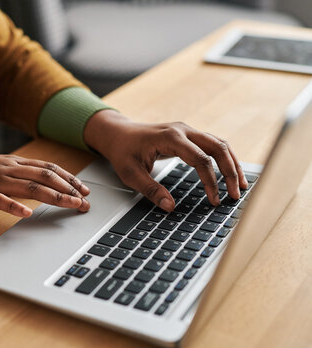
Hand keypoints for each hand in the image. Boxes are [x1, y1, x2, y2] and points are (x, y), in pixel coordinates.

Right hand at [0, 155, 89, 216]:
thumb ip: (20, 174)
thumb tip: (45, 182)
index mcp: (14, 163)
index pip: (48, 168)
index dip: (69, 178)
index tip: (84, 189)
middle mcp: (8, 169)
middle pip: (45, 176)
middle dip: (69, 189)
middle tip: (85, 201)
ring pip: (30, 187)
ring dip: (53, 197)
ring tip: (70, 205)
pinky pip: (0, 200)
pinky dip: (15, 207)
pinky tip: (27, 214)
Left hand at [84, 110, 247, 211]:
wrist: (117, 133)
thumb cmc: (122, 151)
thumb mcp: (130, 174)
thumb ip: (150, 190)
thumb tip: (169, 207)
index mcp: (170, 137)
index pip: (200, 159)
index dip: (210, 181)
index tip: (214, 200)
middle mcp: (183, 130)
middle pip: (217, 148)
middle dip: (230, 172)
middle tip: (235, 194)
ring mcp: (187, 131)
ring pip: (219, 144)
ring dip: (232, 164)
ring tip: (241, 186)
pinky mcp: (188, 136)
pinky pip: (213, 144)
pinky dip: (224, 159)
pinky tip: (230, 173)